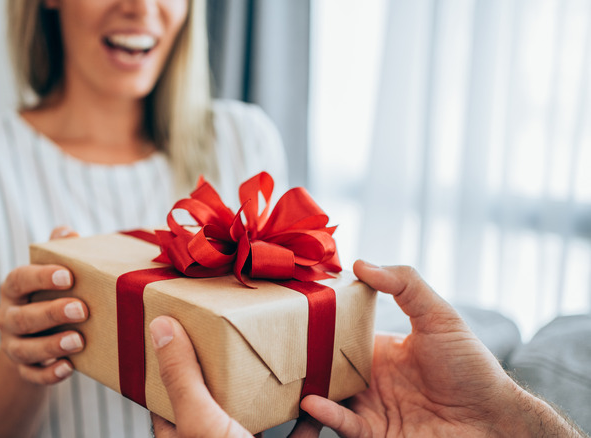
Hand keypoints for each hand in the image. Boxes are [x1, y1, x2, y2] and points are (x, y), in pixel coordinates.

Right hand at [0, 226, 87, 384]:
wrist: (34, 336)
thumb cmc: (48, 294)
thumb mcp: (51, 272)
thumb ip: (58, 250)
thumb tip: (68, 232)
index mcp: (13, 289)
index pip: (19, 279)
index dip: (41, 277)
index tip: (68, 275)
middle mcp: (8, 317)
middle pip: (23, 317)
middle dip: (52, 313)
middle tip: (82, 309)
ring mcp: (13, 345)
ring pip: (24, 349)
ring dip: (51, 345)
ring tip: (78, 341)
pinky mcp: (24, 369)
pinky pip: (32, 376)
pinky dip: (49, 374)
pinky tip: (69, 368)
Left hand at [148, 316, 322, 437]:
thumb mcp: (203, 420)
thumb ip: (183, 377)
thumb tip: (162, 328)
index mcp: (186, 435)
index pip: (167, 393)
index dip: (171, 358)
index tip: (180, 324)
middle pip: (218, 398)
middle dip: (228, 367)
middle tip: (236, 330)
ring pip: (260, 414)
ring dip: (272, 388)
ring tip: (279, 353)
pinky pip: (301, 433)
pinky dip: (313, 416)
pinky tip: (318, 395)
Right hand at [299, 261, 535, 436]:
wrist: (496, 420)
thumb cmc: (473, 367)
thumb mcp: (440, 316)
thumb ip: (406, 285)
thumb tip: (361, 262)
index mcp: (376, 351)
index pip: (334, 338)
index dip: (310, 330)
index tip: (283, 318)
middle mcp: (367, 380)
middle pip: (321, 372)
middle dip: (295, 369)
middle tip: (267, 358)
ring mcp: (370, 409)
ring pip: (322, 403)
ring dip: (300, 402)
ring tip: (279, 396)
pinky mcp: (375, 435)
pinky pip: (343, 425)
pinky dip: (326, 415)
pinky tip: (313, 403)